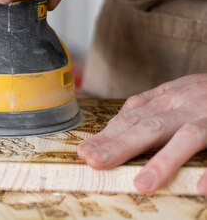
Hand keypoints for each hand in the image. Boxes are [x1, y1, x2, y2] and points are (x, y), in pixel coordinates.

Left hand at [77, 74, 206, 193]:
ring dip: (164, 161)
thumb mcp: (179, 93)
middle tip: (94, 163)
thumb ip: (150, 108)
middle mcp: (188, 104)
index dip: (108, 135)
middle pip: (150, 126)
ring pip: (188, 137)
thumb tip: (116, 125)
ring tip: (141, 184)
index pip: (133, 117)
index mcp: (170, 97)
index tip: (85, 152)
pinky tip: (199, 187)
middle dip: (120, 146)